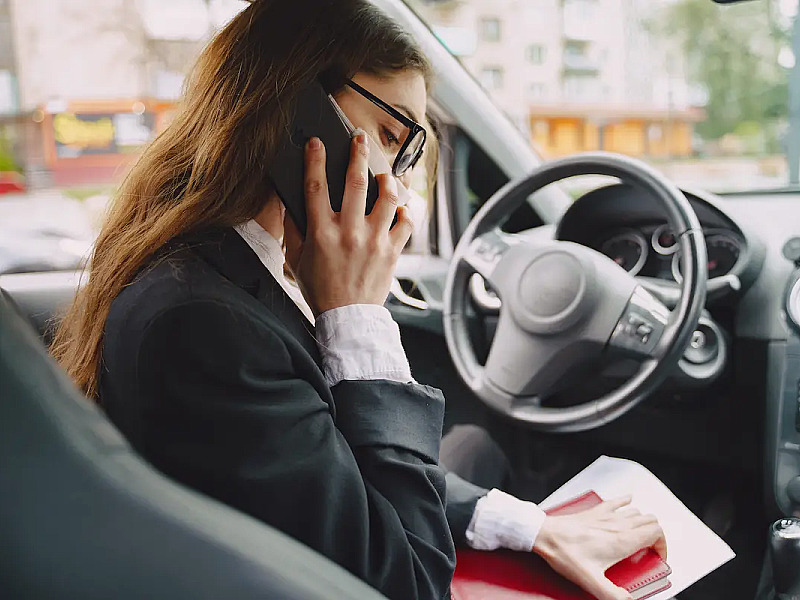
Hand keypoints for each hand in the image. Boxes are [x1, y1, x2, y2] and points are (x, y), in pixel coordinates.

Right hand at [283, 133, 413, 315]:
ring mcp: (374, 241)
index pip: (316, 186)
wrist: (347, 318)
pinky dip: (406, 210)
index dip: (314, 159)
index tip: (316, 141)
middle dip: (358, 154)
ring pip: (387, 197)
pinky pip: (406, 222)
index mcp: (322, 233)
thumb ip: (293, 229)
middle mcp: (350, 232)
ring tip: (383, 173)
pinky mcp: (392, 251)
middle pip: (356, 182)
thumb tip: (291, 201)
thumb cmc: (320, 288)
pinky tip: (401, 205)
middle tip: (359, 138)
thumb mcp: (296, 259)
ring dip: (387, 179)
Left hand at [533, 496, 666, 599]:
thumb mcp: (591, 581)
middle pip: (650, 521)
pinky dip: (626, 502)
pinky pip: (616, 501)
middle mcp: (617, 524)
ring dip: (642, 523)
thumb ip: (613, 594)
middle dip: (656, 535)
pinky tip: (626, 503)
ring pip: (637, 512)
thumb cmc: (565, 553)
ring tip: (640, 536)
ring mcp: (606, 516)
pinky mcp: (594, 511)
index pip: (656, 533)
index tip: (656, 558)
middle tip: (650, 550)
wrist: (544, 534)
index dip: (663, 546)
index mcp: (621, 540)